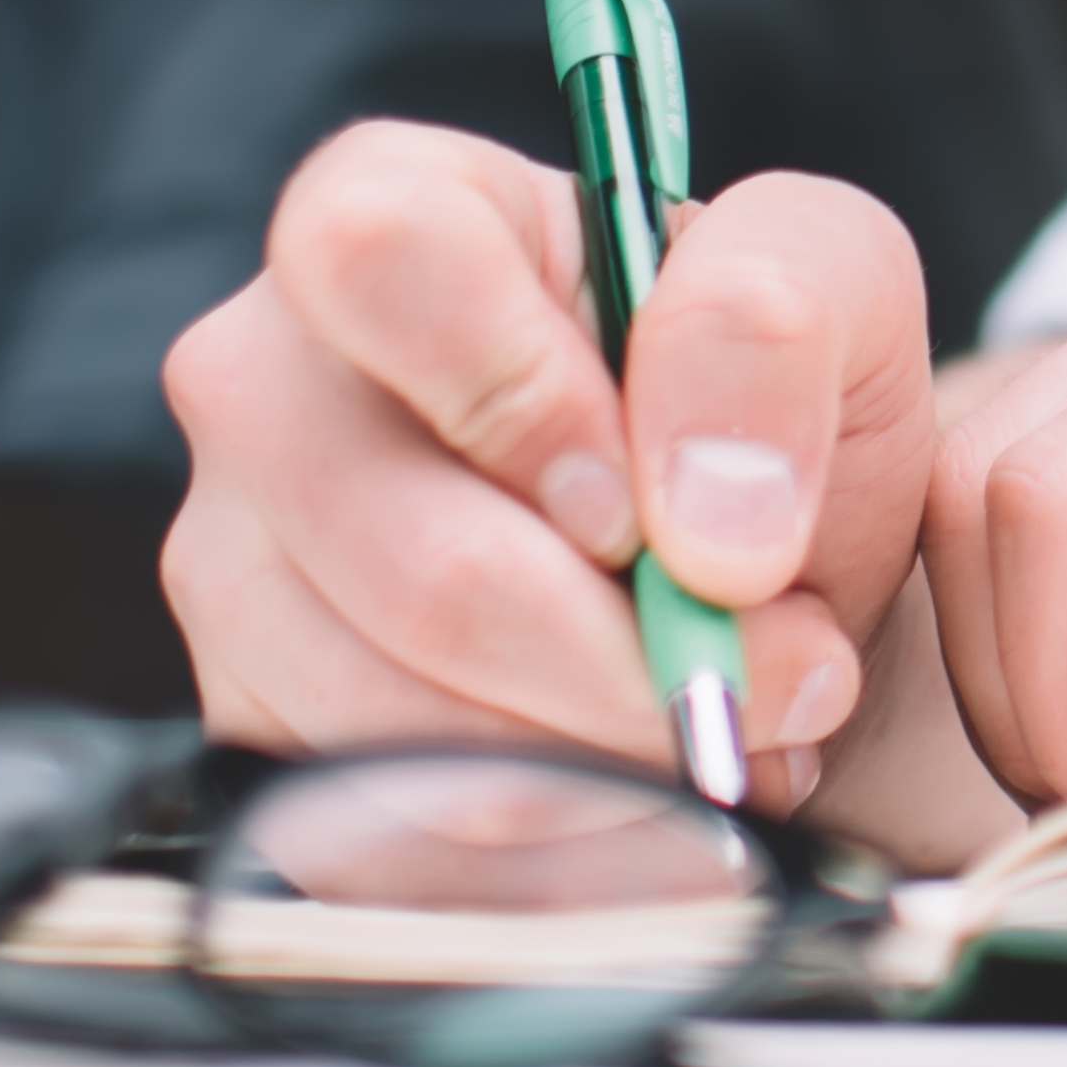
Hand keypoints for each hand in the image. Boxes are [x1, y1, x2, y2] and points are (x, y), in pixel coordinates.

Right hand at [159, 120, 942, 806]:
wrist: (752, 572)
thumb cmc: (764, 400)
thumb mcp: (833, 287)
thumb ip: (777, 324)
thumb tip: (702, 522)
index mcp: (391, 213)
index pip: (376, 255)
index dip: (517, 391)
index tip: (646, 508)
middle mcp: (267, 383)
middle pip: (410, 561)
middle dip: (632, 659)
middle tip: (782, 679)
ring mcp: (233, 569)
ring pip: (401, 729)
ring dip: (613, 769)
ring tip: (730, 732)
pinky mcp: (253, 732)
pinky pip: (386, 843)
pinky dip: (559, 853)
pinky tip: (655, 807)